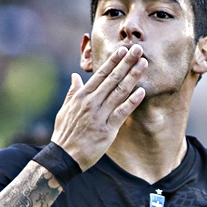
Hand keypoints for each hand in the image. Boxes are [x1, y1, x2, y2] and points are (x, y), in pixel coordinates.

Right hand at [50, 45, 146, 169]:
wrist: (63, 156)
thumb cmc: (65, 133)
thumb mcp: (65, 110)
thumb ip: (73, 92)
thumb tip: (75, 77)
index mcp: (82, 96)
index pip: (100, 74)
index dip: (113, 61)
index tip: (123, 50)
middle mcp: (92, 102)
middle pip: (112, 79)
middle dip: (126, 63)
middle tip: (138, 50)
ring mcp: (100, 115)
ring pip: (119, 92)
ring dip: (132, 77)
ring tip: (144, 64)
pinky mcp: (107, 129)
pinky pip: (121, 113)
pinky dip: (132, 102)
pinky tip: (142, 91)